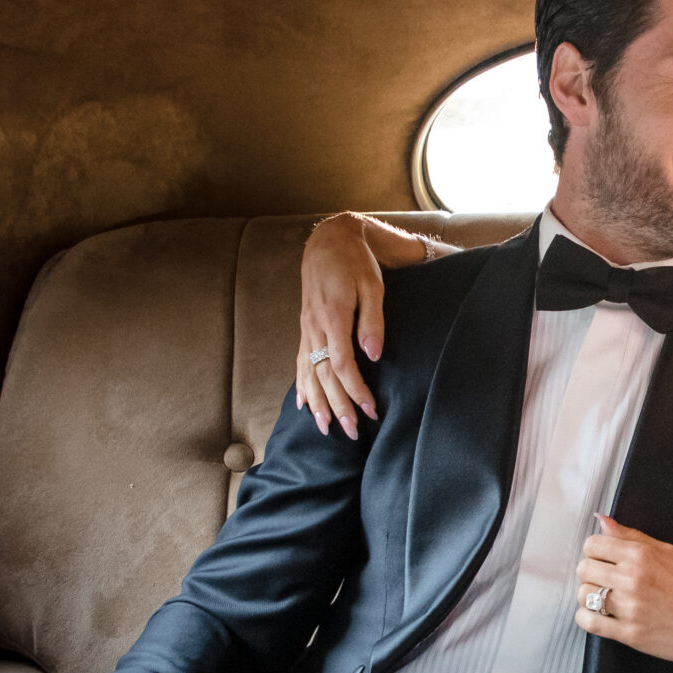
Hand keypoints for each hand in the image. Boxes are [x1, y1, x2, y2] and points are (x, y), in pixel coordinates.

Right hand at [295, 214, 384, 437]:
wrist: (328, 241)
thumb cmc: (355, 262)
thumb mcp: (373, 286)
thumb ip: (372, 322)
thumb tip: (374, 355)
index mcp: (333, 316)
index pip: (342, 364)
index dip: (356, 390)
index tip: (371, 410)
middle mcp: (314, 326)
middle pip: (324, 375)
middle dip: (338, 406)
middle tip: (351, 432)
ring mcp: (306, 328)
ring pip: (309, 373)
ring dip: (318, 403)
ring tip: (326, 428)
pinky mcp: (304, 327)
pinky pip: (299, 362)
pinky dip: (301, 385)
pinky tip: (303, 404)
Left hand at [573, 517, 672, 663]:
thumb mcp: (669, 552)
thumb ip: (632, 536)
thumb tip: (602, 521)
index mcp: (641, 556)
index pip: (593, 545)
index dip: (596, 551)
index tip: (604, 558)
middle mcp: (633, 580)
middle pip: (584, 569)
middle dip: (592, 572)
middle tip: (606, 579)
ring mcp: (630, 608)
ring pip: (583, 595)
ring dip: (590, 596)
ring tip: (606, 598)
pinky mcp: (629, 634)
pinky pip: (589, 622)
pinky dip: (587, 617)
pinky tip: (601, 615)